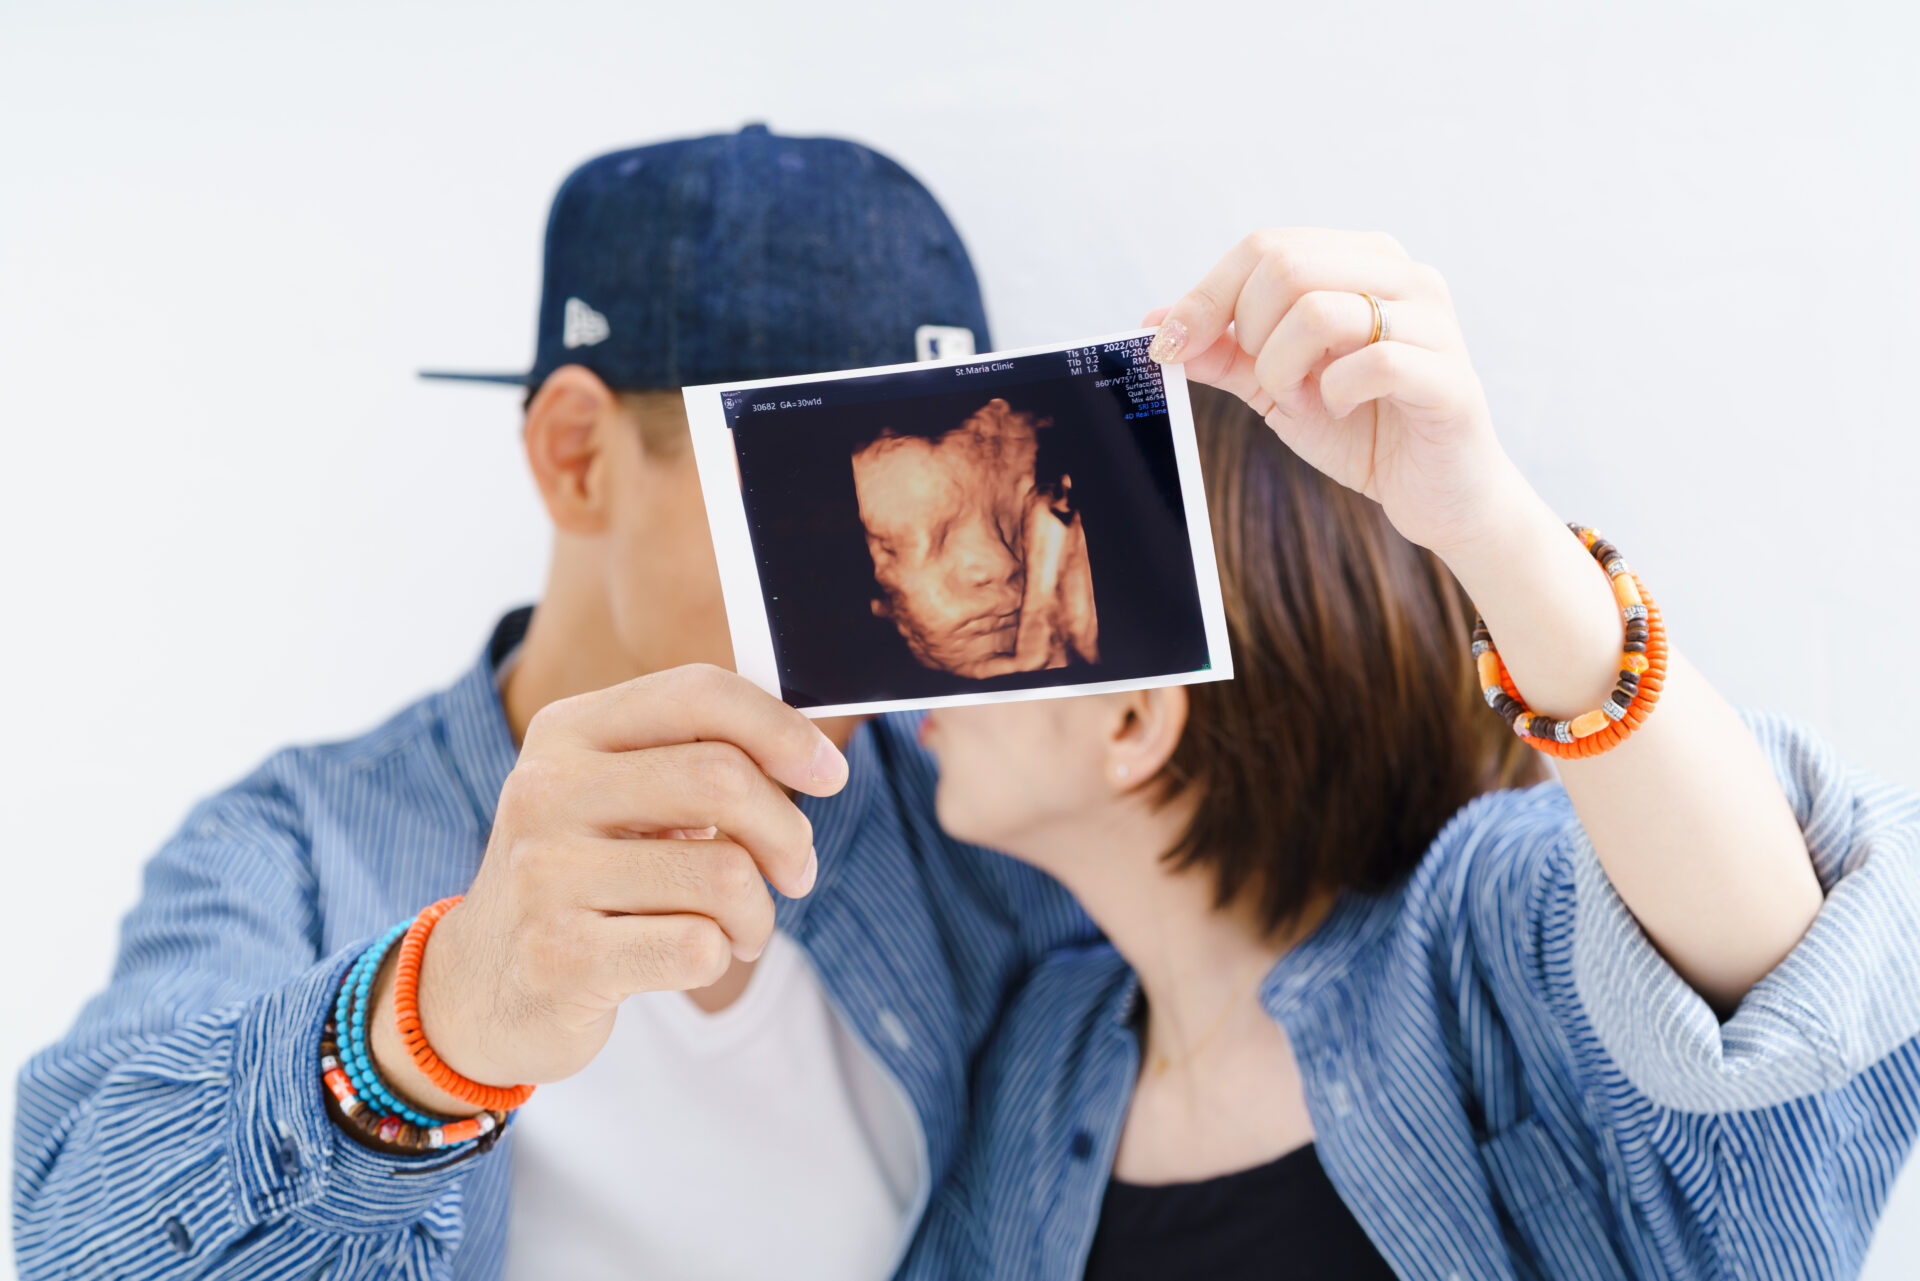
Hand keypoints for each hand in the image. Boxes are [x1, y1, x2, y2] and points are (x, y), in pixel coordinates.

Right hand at [366, 665, 847, 1111]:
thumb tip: (811, 754)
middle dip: (788, 833)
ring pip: (725, 875)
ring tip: (740, 928)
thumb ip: (694, 758)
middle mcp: (547, 790)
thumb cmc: (581, 879)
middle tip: (795, 871)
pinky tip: (694, 958)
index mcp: (568, 732)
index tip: (829, 774)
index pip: (698, 693)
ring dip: (758, 912)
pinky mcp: (560, 958)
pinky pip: (699, 947)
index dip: (783, 729)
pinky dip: (720, 956)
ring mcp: (546, 875)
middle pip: (724, 779)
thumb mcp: (615, 798)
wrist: (479, 988)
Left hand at [1147, 227, 1524, 555]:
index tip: (1171, 346)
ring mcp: (1433, 321)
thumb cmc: (1360, 427)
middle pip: (1285, 265)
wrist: (1434, 493)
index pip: (1264, 246)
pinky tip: (1343, 409)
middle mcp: (1402, 275)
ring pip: (1321, 310)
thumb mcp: (1275, 385)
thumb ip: (1224, 352)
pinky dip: (1335, 394)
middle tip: (1268, 382)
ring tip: (1303, 400)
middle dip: (1250, 334)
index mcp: (1360, 261)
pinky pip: (1371, 363)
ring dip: (1285, 369)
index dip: (1205, 296)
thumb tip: (1157, 321)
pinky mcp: (1450, 376)